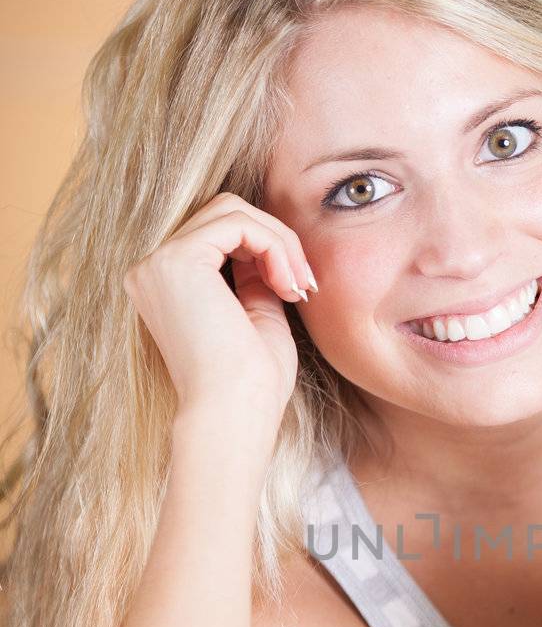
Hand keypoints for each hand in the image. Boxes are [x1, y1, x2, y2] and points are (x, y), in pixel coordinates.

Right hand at [123, 191, 317, 430]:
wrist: (234, 416)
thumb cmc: (250, 385)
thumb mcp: (257, 317)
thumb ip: (255, 277)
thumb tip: (272, 246)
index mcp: (166, 285)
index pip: (219, 233)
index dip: (267, 249)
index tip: (301, 288)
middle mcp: (152, 270)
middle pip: (224, 211)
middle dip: (276, 239)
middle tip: (305, 284)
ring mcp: (158, 263)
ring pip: (232, 210)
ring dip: (279, 241)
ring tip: (299, 287)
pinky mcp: (177, 260)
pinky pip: (238, 223)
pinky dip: (274, 246)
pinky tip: (287, 285)